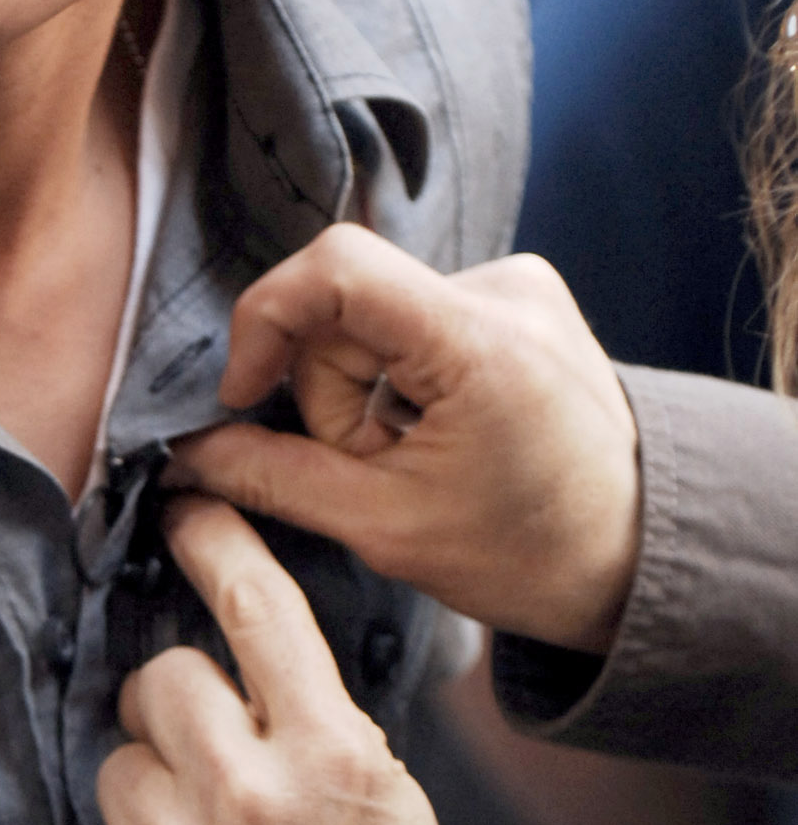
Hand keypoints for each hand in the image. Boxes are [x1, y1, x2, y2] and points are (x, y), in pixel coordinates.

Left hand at [83, 498, 467, 824]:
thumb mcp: (387, 806)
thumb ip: (318, 728)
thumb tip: (249, 658)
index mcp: (332, 753)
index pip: (260, 611)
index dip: (216, 545)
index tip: (185, 512)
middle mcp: (250, 791)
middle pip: (161, 678)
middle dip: (174, 709)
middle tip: (205, 759)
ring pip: (119, 763)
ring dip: (152, 797)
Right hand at [168, 227, 641, 652]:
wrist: (643, 557)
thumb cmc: (528, 553)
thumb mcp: (385, 528)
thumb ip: (274, 478)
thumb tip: (182, 456)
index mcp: (479, 340)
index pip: (336, 267)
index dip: (266, 320)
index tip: (243, 394)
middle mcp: (505, 289)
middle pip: (347, 307)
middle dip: (328, 391)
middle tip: (368, 467)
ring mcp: (520, 286)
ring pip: (375, 317)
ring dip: (365, 390)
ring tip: (413, 459)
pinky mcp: (522, 297)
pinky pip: (415, 319)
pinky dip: (401, 379)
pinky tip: (439, 432)